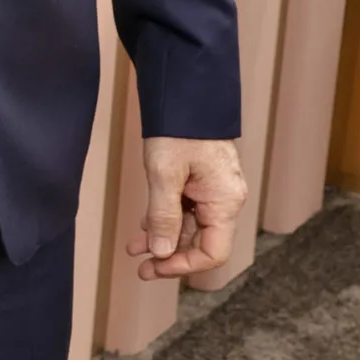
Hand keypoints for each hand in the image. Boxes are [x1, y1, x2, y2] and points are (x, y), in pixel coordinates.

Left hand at [128, 137, 245, 280]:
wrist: (184, 92)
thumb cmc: (179, 129)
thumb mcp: (165, 175)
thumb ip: (163, 217)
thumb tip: (162, 252)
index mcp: (225, 201)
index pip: (213, 253)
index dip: (183, 266)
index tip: (155, 267)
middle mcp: (225, 199)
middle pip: (202, 243)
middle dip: (170, 256)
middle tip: (140, 266)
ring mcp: (214, 190)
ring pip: (191, 227)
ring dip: (164, 239)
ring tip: (135, 248)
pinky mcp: (202, 181)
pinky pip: (187, 210)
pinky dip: (165, 220)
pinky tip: (144, 225)